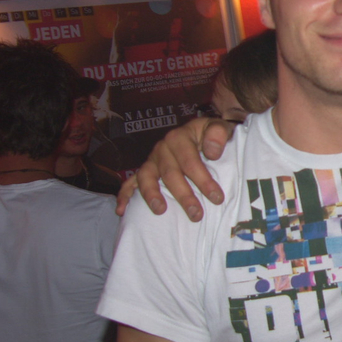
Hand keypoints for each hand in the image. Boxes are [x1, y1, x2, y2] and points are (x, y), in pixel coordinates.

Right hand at [115, 118, 233, 220]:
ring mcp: (151, 160)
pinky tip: (122, 211)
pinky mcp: (145, 171)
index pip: (190, 161)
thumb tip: (212, 152)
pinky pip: (130, 183)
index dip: (203, 180)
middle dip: (183, 195)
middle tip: (196, 214)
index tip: (217, 197)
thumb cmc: (212, 134)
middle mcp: (162, 148)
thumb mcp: (220, 127)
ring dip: (151, 195)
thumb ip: (219, 134)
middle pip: (170, 173)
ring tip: (160, 211)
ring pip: (146, 177)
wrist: (202, 133)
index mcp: (179, 137)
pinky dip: (125, 196)